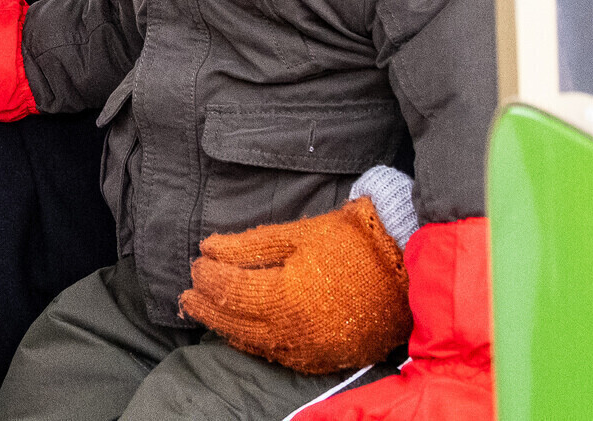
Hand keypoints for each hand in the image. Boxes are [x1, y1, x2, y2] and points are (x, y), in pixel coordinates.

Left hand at [179, 197, 409, 374]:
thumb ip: (249, 245)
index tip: (196, 262)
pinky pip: (277, 354)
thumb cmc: (351, 242)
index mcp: (285, 295)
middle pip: (234, 321)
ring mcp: (308, 349)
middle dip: (208, 306)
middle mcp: (292, 330)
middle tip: (187, 294)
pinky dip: (253, 342)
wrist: (405, 268)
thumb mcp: (297, 234)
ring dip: (225, 327)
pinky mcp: (323, 358)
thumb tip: (209, 248)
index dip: (208, 276)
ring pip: (252, 342)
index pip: (230, 289)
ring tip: (205, 312)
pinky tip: (241, 332)